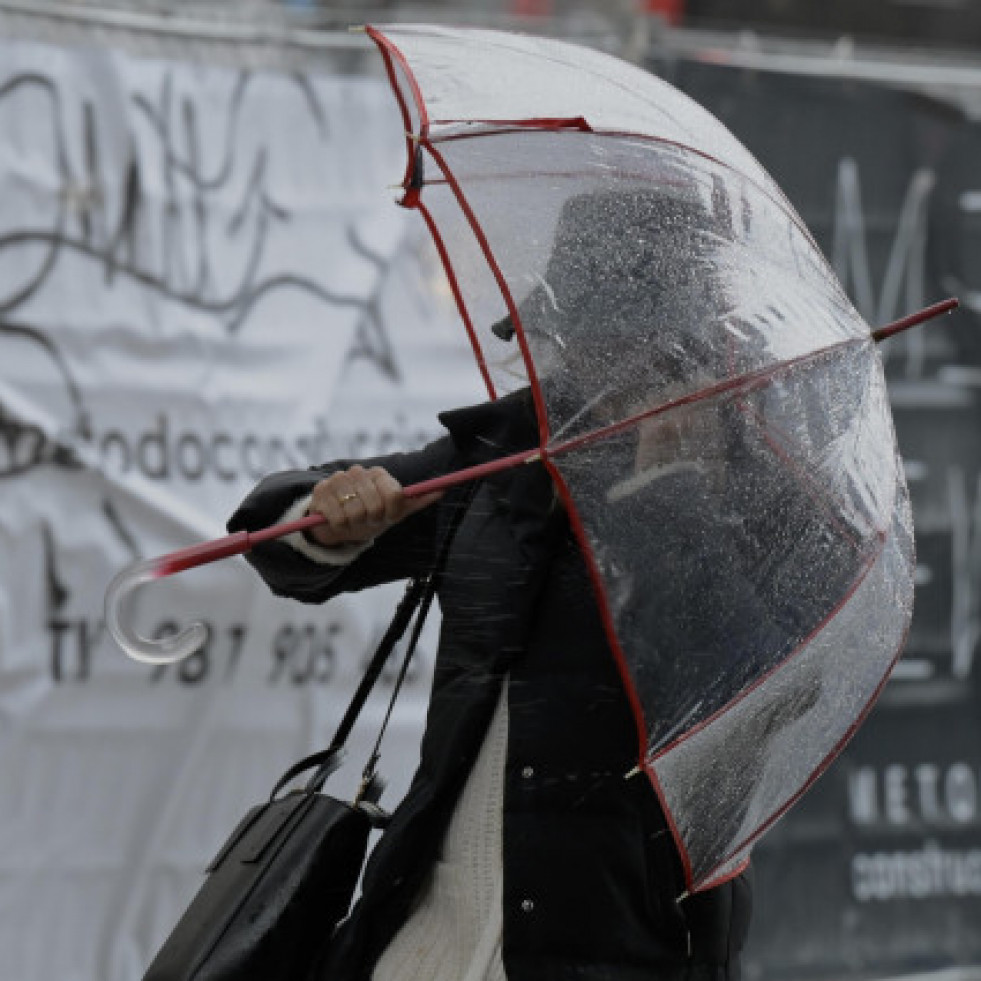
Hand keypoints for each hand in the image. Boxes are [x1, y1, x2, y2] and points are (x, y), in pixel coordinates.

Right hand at [305, 465, 441, 547]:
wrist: (339, 524)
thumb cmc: (372, 516)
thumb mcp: (396, 511)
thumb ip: (418, 500)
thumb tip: (443, 490)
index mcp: (379, 474)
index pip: (395, 494)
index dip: (391, 512)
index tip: (386, 516)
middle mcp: (358, 472)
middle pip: (376, 506)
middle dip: (372, 519)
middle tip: (367, 519)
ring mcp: (338, 479)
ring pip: (355, 512)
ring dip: (355, 524)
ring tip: (352, 521)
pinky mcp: (320, 490)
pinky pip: (337, 517)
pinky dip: (340, 526)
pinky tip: (338, 521)